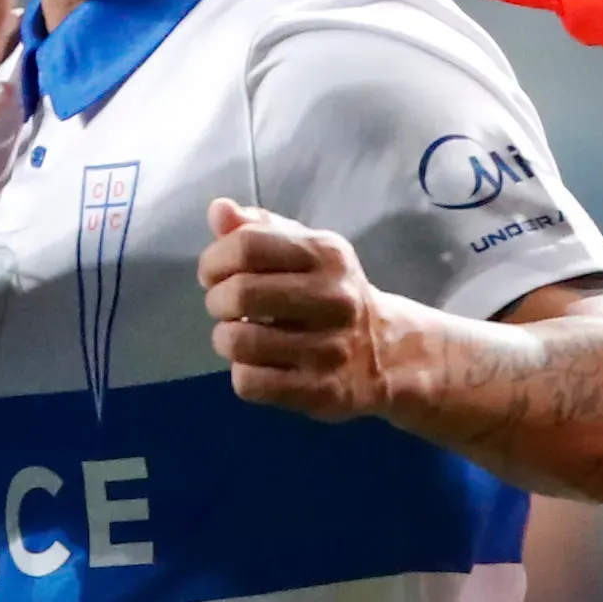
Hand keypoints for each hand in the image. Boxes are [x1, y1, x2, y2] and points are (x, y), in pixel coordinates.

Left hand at [199, 199, 404, 421]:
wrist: (388, 353)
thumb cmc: (328, 292)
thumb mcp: (303, 250)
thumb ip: (257, 228)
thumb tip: (218, 210)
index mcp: (327, 254)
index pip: (247, 246)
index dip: (214, 260)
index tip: (214, 273)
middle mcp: (333, 298)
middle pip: (240, 293)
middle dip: (216, 300)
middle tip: (225, 306)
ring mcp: (330, 348)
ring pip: (239, 341)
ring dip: (225, 338)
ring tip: (240, 335)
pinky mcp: (322, 391)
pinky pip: (250, 382)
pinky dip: (242, 373)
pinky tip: (258, 363)